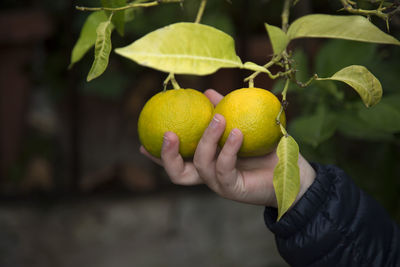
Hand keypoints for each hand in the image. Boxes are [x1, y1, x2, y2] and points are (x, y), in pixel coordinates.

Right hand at [140, 89, 315, 207]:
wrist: (291, 172)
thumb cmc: (264, 149)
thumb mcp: (241, 125)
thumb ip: (223, 111)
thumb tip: (207, 93)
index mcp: (205, 163)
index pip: (176, 161)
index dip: (158, 154)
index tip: (143, 140)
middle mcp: (208, 175)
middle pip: (177, 173)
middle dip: (167, 156)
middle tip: (167, 133)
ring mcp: (219, 184)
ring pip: (200, 165)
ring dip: (206, 140)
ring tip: (217, 118)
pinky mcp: (234, 188)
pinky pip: (224, 167)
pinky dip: (227, 149)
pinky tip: (236, 132)